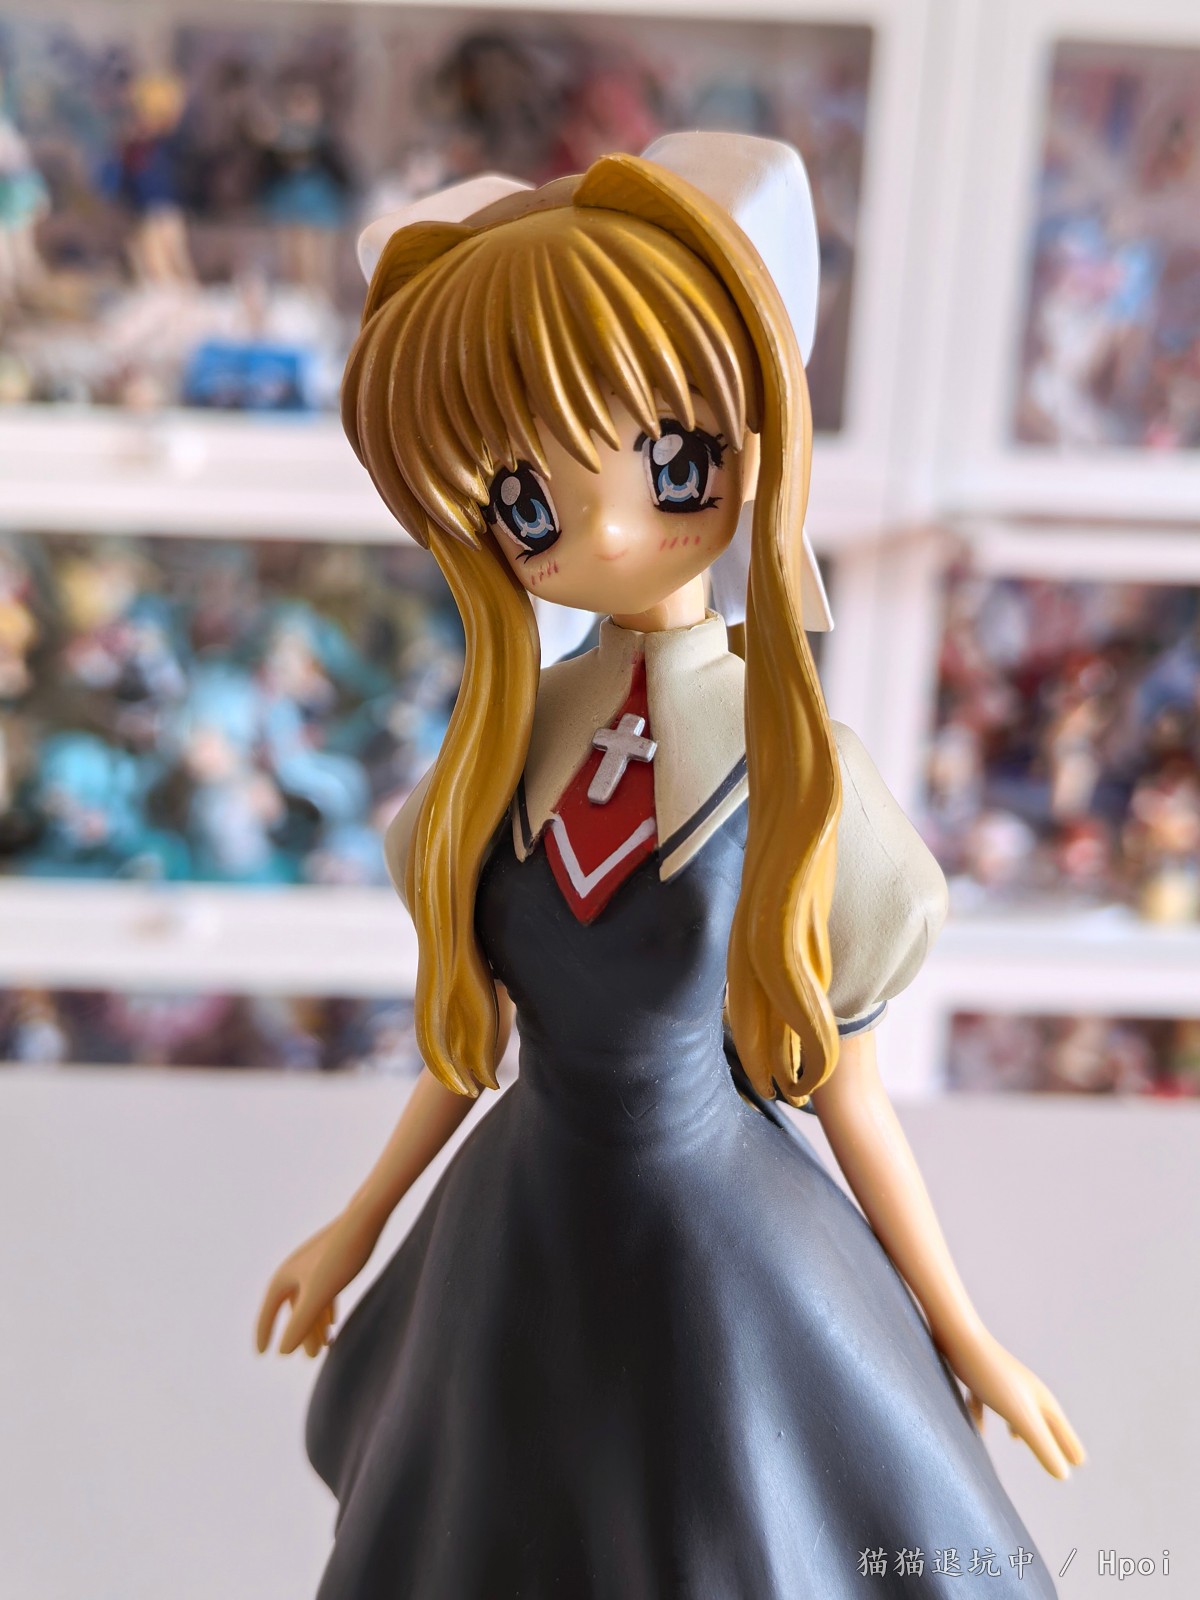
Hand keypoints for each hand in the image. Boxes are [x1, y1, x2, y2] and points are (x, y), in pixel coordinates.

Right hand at [256, 1203, 383, 1357]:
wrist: (365, 1217)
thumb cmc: (341, 1255)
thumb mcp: (319, 1294)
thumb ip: (300, 1323)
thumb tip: (282, 1352)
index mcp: (285, 1276)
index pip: (269, 1310)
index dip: (264, 1332)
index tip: (262, 1354)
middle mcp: (295, 1269)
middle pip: (292, 1309)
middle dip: (300, 1334)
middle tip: (310, 1358)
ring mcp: (313, 1265)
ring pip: (309, 1301)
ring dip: (315, 1325)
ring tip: (326, 1348)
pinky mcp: (331, 1261)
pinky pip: (322, 1291)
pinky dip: (326, 1309)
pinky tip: (334, 1322)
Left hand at [944, 1328, 1085, 1478]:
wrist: (959, 1335)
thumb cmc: (991, 1376)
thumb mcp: (1019, 1415)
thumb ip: (1041, 1445)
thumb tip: (1064, 1476)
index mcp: (1039, 1399)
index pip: (1060, 1429)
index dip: (1069, 1446)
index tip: (1079, 1462)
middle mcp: (1024, 1388)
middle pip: (1042, 1418)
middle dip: (1049, 1437)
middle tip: (1057, 1453)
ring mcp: (1001, 1381)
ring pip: (1014, 1408)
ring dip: (1017, 1426)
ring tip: (1015, 1440)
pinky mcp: (978, 1377)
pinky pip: (985, 1400)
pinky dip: (984, 1415)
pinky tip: (978, 1428)